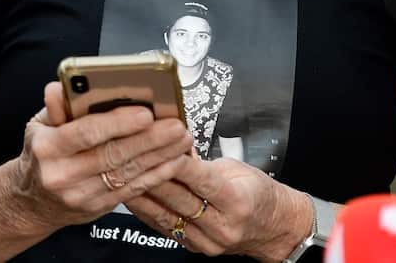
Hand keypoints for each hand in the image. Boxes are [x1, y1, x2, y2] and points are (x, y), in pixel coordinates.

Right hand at [10, 82, 192, 230]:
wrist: (32, 202)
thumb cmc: (41, 154)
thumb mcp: (38, 126)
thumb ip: (55, 107)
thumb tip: (59, 87)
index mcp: (47, 147)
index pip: (85, 133)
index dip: (117, 123)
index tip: (145, 113)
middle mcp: (62, 174)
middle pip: (112, 155)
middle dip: (149, 140)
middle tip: (176, 125)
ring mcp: (81, 195)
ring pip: (127, 173)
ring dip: (159, 156)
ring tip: (182, 139)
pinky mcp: (98, 208)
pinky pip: (132, 190)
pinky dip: (155, 175)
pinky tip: (173, 161)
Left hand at [125, 156, 310, 261]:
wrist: (275, 229)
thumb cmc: (257, 193)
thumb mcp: (237, 169)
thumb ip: (203, 163)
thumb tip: (172, 147)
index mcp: (237, 201)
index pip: (203, 180)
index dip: (180, 165)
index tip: (162, 148)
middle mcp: (223, 225)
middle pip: (180, 199)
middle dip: (152, 176)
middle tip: (129, 158)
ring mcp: (208, 241)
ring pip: (167, 215)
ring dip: (142, 195)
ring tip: (120, 177)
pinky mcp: (195, 248)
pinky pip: (164, 227)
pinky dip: (145, 211)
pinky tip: (129, 197)